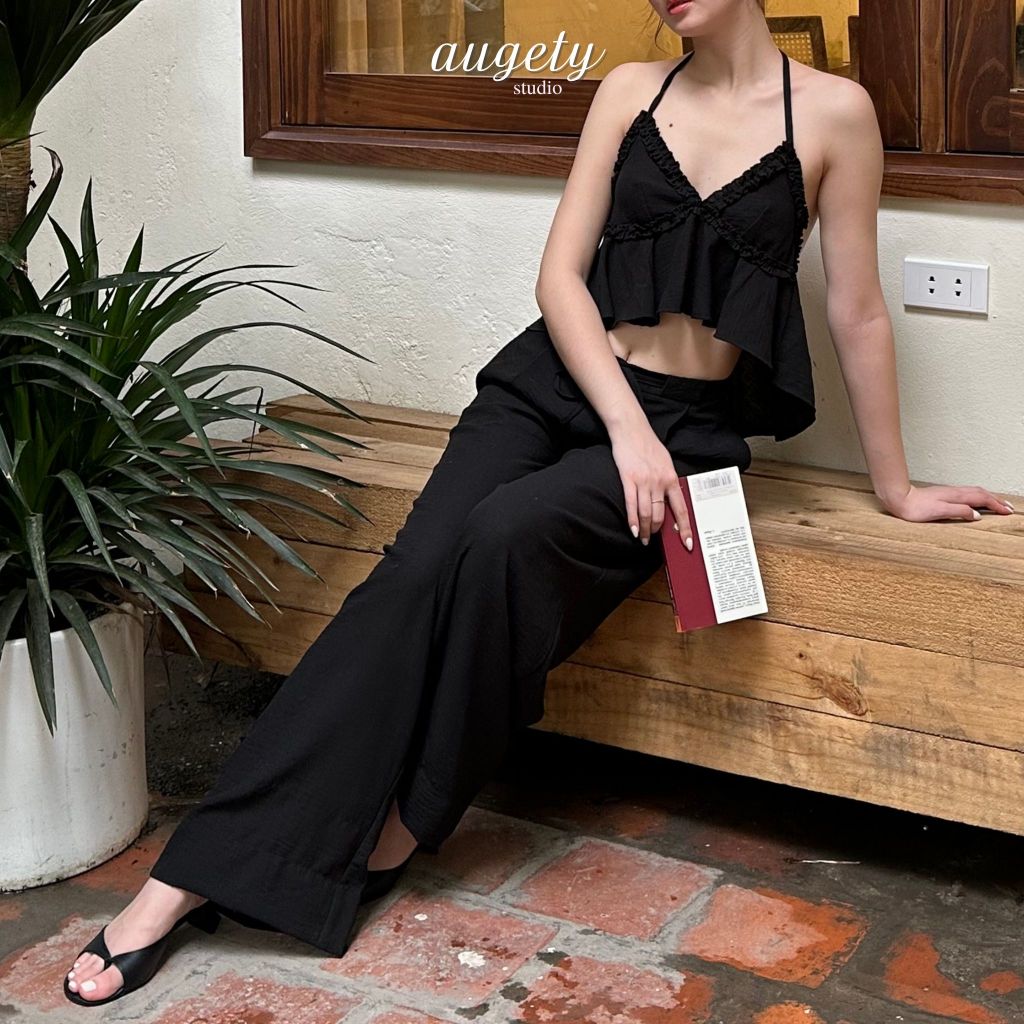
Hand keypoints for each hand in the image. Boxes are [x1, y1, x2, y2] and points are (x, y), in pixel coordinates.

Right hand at [609, 421, 691, 548]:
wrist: (631, 429)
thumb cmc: (648, 446)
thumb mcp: (666, 463)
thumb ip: (668, 482)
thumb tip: (669, 502)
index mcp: (671, 478)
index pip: (681, 509)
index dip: (685, 528)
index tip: (687, 543)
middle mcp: (659, 481)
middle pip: (660, 515)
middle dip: (657, 531)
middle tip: (654, 540)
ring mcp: (644, 481)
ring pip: (646, 513)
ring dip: (645, 530)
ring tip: (643, 538)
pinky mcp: (628, 479)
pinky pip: (631, 505)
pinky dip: (632, 520)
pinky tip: (633, 530)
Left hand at [882, 483, 1014, 521]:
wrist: (899, 499)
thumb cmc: (916, 508)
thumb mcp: (939, 512)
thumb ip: (959, 511)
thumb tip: (977, 515)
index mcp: (957, 496)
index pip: (982, 500)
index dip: (996, 506)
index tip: (1008, 512)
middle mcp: (955, 492)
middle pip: (981, 494)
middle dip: (997, 500)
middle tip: (1009, 508)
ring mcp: (950, 492)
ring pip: (975, 492)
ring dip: (989, 498)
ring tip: (998, 504)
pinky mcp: (944, 495)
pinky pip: (967, 494)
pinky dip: (978, 497)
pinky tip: (976, 501)